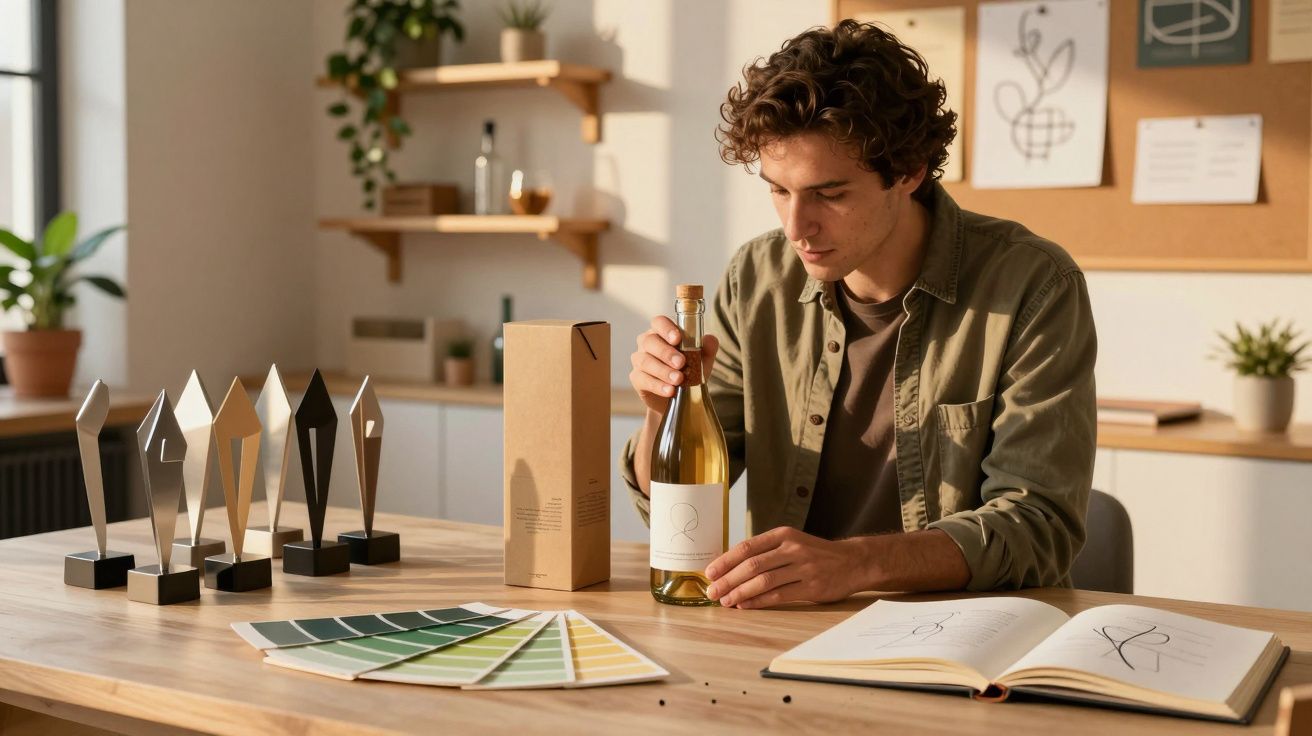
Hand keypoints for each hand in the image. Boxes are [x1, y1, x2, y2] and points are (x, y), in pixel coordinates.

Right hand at [629, 315, 719, 413]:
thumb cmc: (689, 372)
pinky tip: (669, 391)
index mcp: (662, 332)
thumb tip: (711, 339)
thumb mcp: (701, 361)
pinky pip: (643, 379)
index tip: (677, 338)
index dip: (666, 328)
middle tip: (681, 363)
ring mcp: (640, 360)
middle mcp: (647, 343)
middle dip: (666, 352)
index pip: (659, 322)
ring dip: (663, 371)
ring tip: (678, 380)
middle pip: (650, 341)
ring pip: (645, 361)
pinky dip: (657, 385)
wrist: (679, 399)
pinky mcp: (637, 378)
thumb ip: (707, 349)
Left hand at [704, 526, 867, 608]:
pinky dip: (758, 602)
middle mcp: (793, 548)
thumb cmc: (815, 554)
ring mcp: (803, 567)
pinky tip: (745, 605)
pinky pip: (778, 595)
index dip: (726, 561)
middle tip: (713, 591)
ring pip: (763, 581)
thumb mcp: (792, 542)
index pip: (747, 547)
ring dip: (740, 593)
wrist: (852, 561)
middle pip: (752, 565)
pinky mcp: (811, 587)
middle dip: (728, 580)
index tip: (710, 573)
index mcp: (783, 535)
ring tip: (726, 601)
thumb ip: (766, 551)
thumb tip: (731, 567)